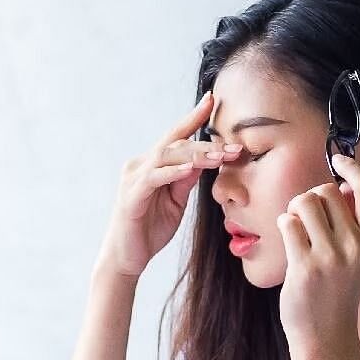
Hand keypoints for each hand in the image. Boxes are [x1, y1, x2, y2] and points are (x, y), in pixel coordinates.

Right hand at [98, 91, 243, 278]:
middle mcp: (140, 165)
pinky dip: (173, 171)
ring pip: (167, 156)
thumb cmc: (149, 231)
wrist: (126, 259)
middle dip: (206, 142)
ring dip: (196, 155)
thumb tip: (203, 160)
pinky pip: (154, 177)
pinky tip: (190, 168)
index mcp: (152, 165)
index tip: (213, 100)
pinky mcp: (132, 195)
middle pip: (175, 143)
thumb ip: (185, 180)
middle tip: (234, 145)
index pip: (176, 136)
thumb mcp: (175, 202)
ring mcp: (133, 178)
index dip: (193, 118)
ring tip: (220, 156)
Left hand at [277, 153, 359, 352]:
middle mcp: (357, 246)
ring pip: (304, 202)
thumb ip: (355, 219)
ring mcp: (331, 257)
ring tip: (299, 231)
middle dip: (312, 198)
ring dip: (295, 211)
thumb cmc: (338, 287)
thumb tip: (344, 181)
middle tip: (310, 220)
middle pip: (327, 191)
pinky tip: (291, 244)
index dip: (351, 167)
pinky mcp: (304, 266)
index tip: (337, 161)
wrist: (326, 332)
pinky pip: (287, 222)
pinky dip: (284, 226)